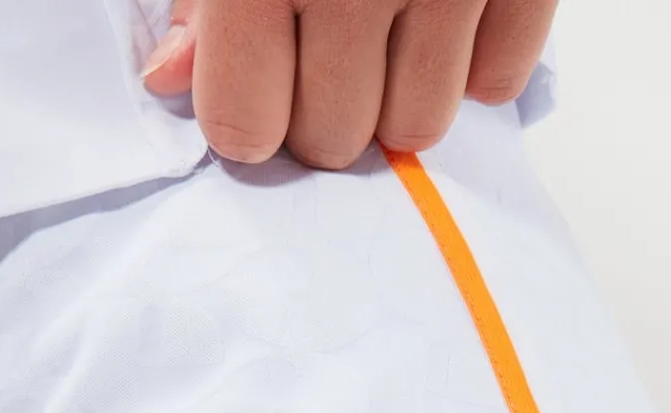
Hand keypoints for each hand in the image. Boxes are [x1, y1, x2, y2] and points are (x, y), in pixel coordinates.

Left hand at [140, 0, 556, 169]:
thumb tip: (173, 81)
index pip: (248, 129)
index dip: (246, 117)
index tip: (253, 87)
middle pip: (333, 143)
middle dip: (322, 114)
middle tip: (325, 52)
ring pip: (418, 130)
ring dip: (398, 99)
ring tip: (387, 31)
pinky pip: (497, 82)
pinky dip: (473, 63)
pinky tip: (450, 12)